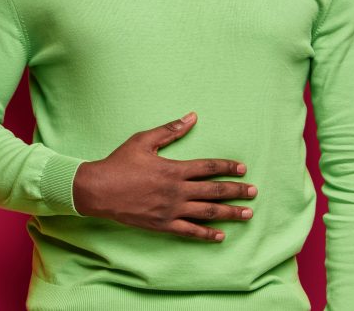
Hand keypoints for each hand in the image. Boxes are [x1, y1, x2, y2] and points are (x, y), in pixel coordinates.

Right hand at [73, 112, 255, 241]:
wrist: (99, 189)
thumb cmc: (119, 163)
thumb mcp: (143, 141)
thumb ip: (169, 130)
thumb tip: (192, 117)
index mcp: (174, 169)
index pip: (209, 167)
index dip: (228, 167)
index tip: (243, 169)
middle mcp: (177, 190)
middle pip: (214, 191)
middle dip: (237, 191)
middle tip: (254, 192)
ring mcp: (171, 210)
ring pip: (208, 212)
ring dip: (229, 213)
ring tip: (247, 214)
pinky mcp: (163, 224)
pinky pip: (190, 231)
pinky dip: (207, 234)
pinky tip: (220, 235)